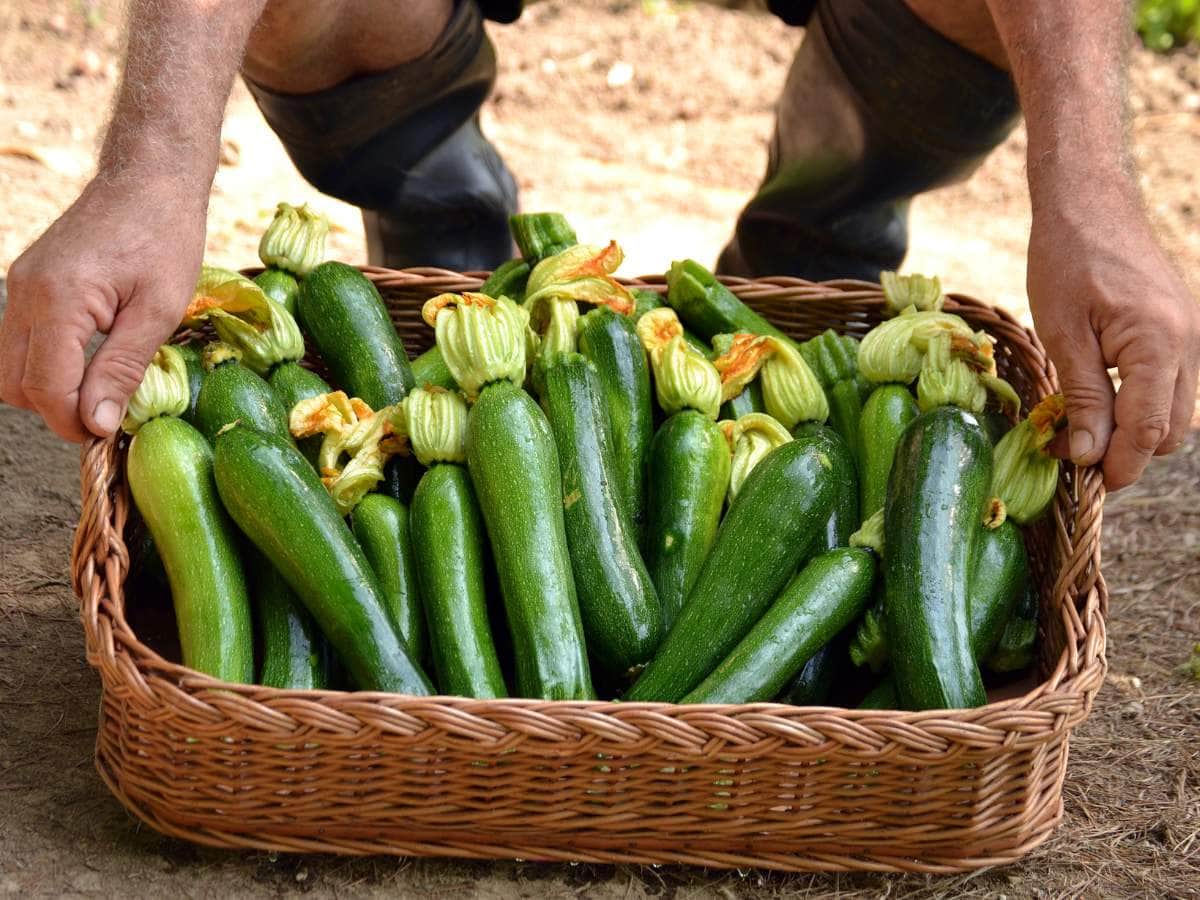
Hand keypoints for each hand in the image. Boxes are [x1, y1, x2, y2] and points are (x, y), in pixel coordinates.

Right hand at [0, 175, 206, 440]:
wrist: (150, 181)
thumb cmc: (165, 238)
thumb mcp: (158, 311)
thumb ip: (123, 369)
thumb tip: (97, 423)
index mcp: (58, 299)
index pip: (44, 388)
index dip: (74, 422)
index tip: (107, 432)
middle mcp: (25, 293)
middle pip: (14, 384)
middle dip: (56, 410)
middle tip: (106, 413)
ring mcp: (20, 286)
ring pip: (8, 366)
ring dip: (47, 389)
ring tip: (100, 389)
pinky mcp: (28, 283)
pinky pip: (19, 341)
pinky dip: (45, 363)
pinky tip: (88, 363)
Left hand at [1027, 197, 1199, 489]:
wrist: (1090, 204)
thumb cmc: (1067, 261)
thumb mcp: (1062, 333)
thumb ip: (1082, 397)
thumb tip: (1088, 454)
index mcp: (1160, 345)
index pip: (1148, 431)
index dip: (1118, 466)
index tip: (1084, 485)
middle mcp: (1189, 344)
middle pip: (1169, 431)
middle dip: (1128, 454)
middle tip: (1074, 457)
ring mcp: (1192, 336)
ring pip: (1174, 412)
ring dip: (1133, 431)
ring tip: (1080, 430)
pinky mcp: (1181, 330)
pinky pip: (1170, 385)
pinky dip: (1139, 404)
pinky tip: (1099, 400)